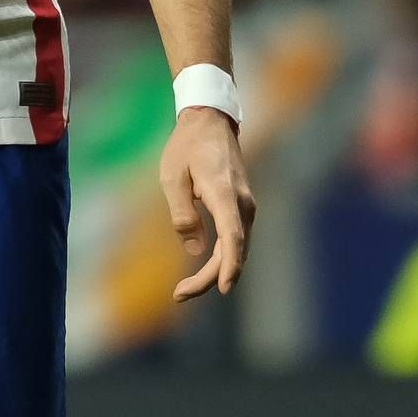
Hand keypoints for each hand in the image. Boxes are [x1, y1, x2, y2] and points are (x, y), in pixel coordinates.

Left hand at [161, 105, 253, 300]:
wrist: (210, 121)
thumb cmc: (186, 147)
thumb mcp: (172, 178)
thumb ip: (182, 214)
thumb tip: (195, 249)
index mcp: (223, 193)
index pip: (232, 236)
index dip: (230, 265)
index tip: (224, 289)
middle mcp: (242, 203)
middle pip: (234, 249)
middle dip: (210, 278)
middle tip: (178, 295)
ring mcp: (246, 205)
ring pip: (236, 247)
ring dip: (216, 271)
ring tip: (185, 289)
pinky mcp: (242, 207)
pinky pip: (236, 239)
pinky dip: (223, 258)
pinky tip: (206, 271)